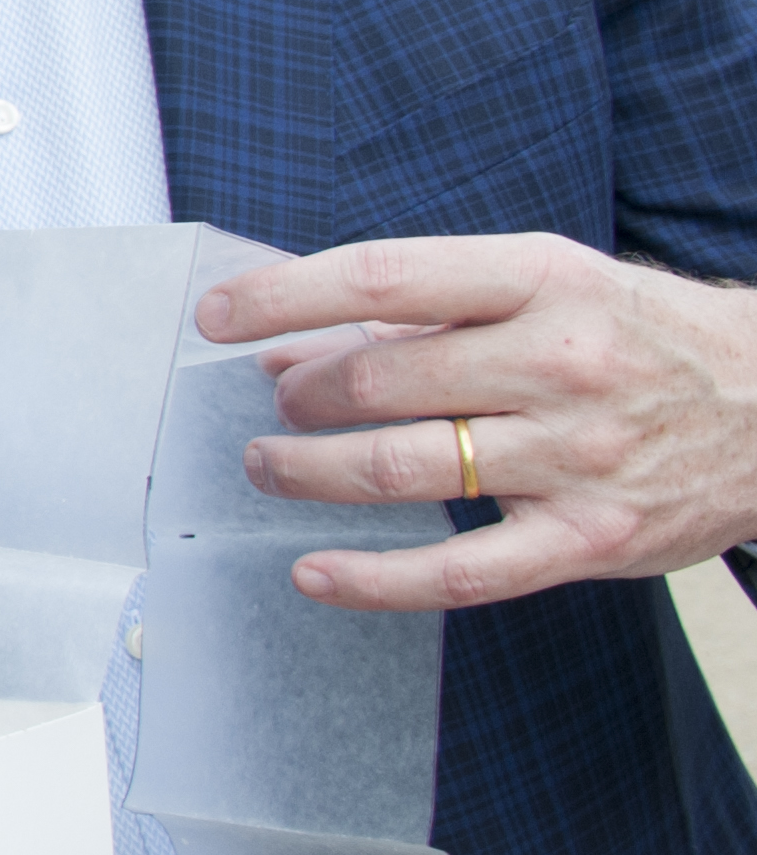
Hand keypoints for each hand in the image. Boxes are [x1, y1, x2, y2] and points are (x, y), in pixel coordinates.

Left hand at [201, 233, 756, 609]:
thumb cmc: (639, 336)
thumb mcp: (547, 286)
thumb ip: (424, 310)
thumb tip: (290, 344)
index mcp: (546, 280)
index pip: (383, 275)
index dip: (283, 294)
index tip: (216, 316)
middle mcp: (562, 363)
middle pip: (382, 379)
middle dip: (302, 393)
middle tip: (276, 401)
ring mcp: (579, 458)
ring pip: (404, 468)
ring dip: (310, 471)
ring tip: (271, 464)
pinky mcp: (590, 540)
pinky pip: (459, 573)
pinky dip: (372, 579)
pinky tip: (315, 572)